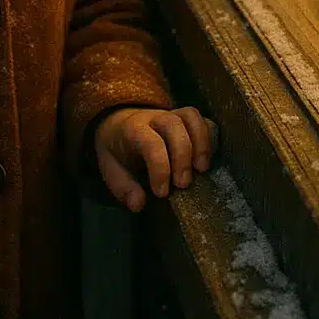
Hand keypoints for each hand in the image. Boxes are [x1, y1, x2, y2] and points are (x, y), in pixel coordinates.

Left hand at [94, 106, 216, 211]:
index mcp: (132, 129)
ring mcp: (171, 114)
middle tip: (183, 184)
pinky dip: (209, 136)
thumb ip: (122, 186)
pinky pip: (202, 119)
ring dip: (201, 142)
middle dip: (182, 156)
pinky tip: (208, 158)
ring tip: (202, 169)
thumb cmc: (117, 148)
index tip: (162, 193)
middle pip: (173, 125)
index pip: (150, 142)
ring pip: (191, 116)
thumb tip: (138, 204)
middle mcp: (153, 117)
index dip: (160, 168)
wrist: (117, 121)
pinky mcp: (184, 118)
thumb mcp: (109, 167)